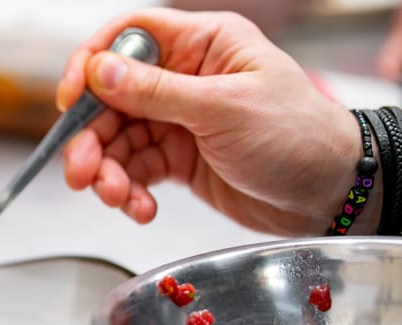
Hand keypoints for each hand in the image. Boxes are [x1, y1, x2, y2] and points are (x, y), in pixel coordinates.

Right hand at [56, 8, 369, 235]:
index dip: (91, 64)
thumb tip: (99, 72)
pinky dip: (130, 191)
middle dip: (93, 138)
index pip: (129, 39)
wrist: (330, 192)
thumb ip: (157, 93)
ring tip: (115, 197)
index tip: (71, 99)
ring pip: (119, 140)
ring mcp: (178, 121)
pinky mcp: (178, 159)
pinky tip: (140, 208)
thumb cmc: (296, 136)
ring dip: (108, 172)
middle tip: (82, 173)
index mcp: (201, 45)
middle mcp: (184, 79)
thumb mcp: (223, 109)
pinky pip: (137, 170)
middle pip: (112, 99)